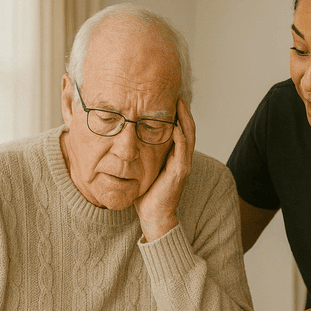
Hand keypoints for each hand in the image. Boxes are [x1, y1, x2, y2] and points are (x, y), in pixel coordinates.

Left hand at [134, 98, 195, 240]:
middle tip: (177, 94)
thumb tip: (121, 139)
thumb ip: (138, 154)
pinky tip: (175, 125)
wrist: (153, 216)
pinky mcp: (180, 172)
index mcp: (172, 156)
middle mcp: (181, 158)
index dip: (176, 113)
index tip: (168, 97)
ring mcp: (182, 164)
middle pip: (187, 128)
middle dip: (183, 111)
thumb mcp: (141, 169)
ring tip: (180, 103)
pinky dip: (181, 137)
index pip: (178, 129)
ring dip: (185, 119)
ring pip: (188, 136)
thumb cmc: (145, 195)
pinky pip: (182, 150)